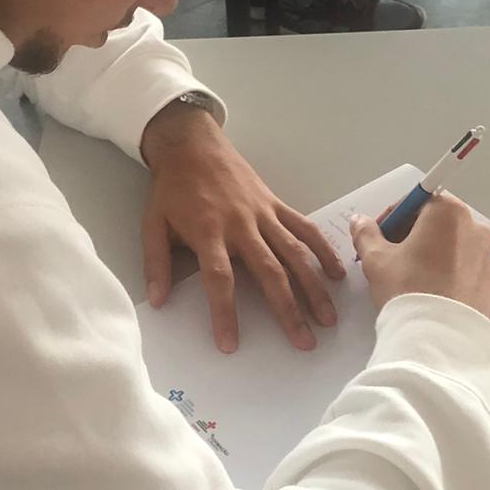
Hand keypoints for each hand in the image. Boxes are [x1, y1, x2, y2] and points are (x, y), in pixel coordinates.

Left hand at [140, 104, 345, 352]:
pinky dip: (323, 249)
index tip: (230, 345)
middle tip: (303, 343)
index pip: (219, 280)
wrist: (191, 145)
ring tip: (328, 319)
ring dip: (314, 288)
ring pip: (295, 254)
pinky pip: (304, 228)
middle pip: (269, 273)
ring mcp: (263, 214)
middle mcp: (241, 225)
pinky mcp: (276, 204)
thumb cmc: (172, 188)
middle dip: (288, 311)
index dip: (225, 313)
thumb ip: (156, 263)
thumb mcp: (152, 224)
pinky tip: (337, 274)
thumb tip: (157, 301)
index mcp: (208, 232)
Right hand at [351, 194, 489, 318]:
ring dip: (430, 253)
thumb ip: (366, 233)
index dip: (394, 216)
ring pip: (451, 246)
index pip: (417, 201)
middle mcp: (474, 228)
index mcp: (447, 213)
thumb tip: (359, 220)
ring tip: (409, 278)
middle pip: (436, 222)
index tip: (380, 235)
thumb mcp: (375, 259)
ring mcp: (486, 256)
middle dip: (411, 234)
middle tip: (390, 257)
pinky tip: (429, 292)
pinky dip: (447, 273)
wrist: (439, 337)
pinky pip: (464, 269)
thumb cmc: (407, 287)